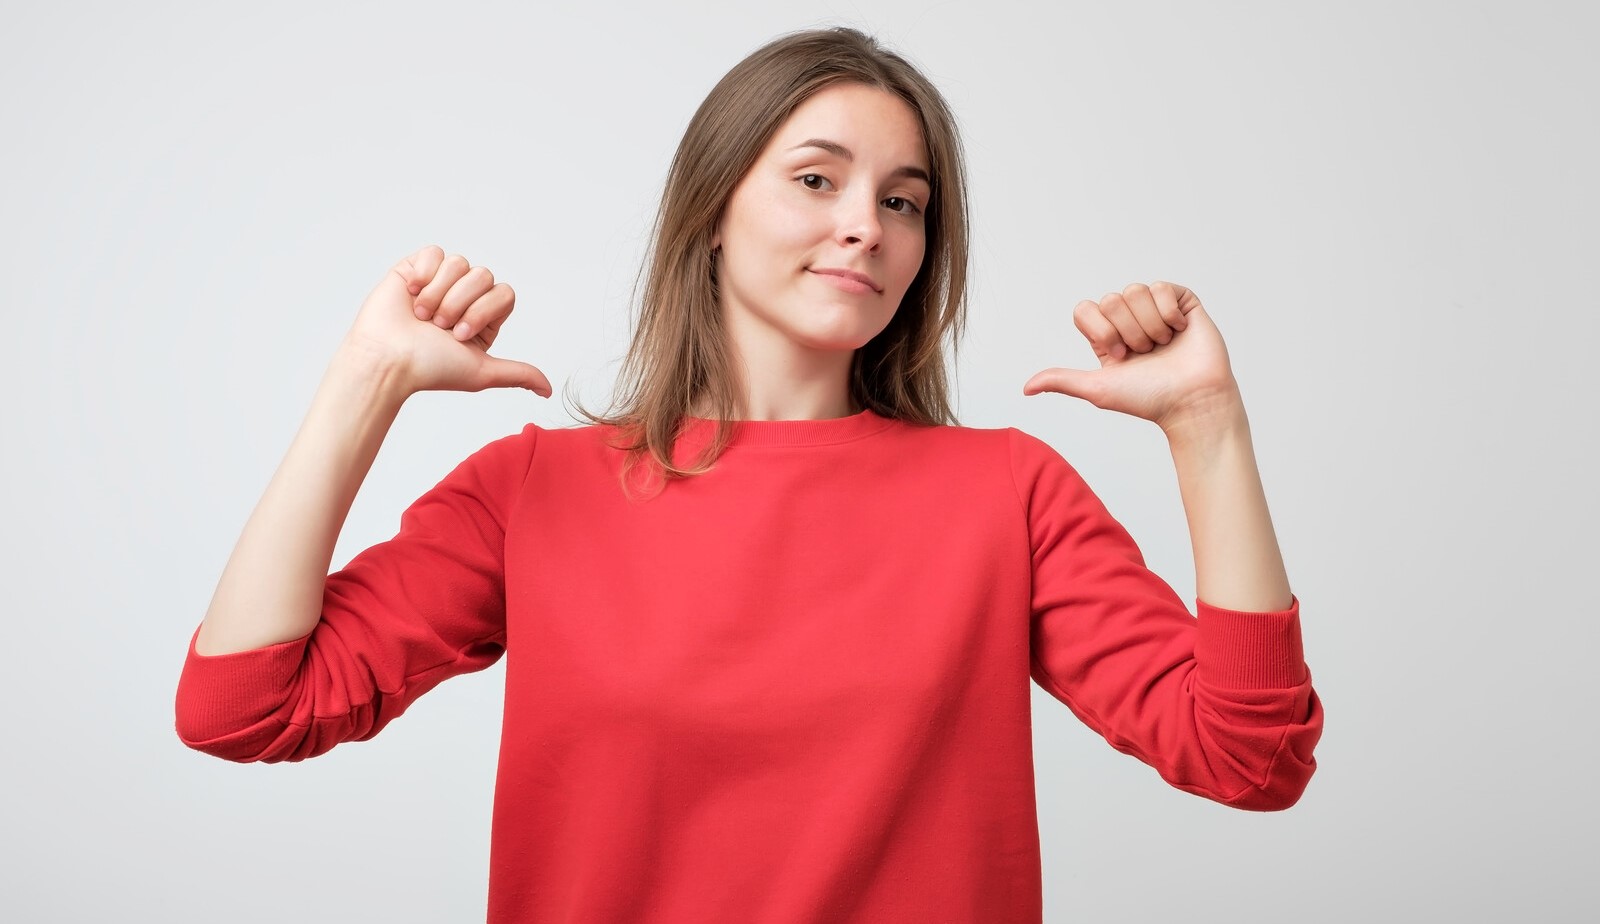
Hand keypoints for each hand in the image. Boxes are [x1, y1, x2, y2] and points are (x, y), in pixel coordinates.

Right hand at [340, 244, 550, 396]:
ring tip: (421, 315)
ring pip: (459, 263)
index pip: (504, 294)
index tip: (459, 335)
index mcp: (482, 319)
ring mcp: (439, 282)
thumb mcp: (482, 373)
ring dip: (439, 293)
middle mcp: (463, 298)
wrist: (387, 359)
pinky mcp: (415, 269)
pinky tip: (411, 292)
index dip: (484, 311)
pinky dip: (423, 273)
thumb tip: (549, 391)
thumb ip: (518, 374)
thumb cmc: (430, 369)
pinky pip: (434, 253)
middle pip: (484, 276)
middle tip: (438, 326)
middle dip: (460, 303)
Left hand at [1022, 282, 1238, 432]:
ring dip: (1149, 325)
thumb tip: (1025, 387)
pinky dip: (1169, 313)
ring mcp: (1156, 309)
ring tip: (1163, 346)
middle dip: (1128, 331)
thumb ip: (1062, 380)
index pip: (1086, 309)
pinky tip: (1179, 331)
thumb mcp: (1097, 389)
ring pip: (1135, 291)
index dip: (1101, 330)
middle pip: (1110, 299)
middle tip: (1145, 354)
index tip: (1119, 355)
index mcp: (1107, 336)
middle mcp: (1129, 320)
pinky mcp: (1182, 302)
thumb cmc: (1148, 398)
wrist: (1192, 399)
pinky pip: (1162, 287)